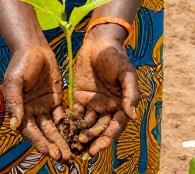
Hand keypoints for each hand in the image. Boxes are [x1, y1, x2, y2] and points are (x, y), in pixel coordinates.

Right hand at [2, 45, 69, 161]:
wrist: (34, 47)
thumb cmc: (20, 63)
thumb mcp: (14, 81)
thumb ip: (15, 102)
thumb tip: (14, 124)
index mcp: (20, 110)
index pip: (30, 131)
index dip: (39, 142)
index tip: (49, 152)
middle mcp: (32, 112)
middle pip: (44, 133)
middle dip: (53, 146)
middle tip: (65, 158)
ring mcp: (44, 107)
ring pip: (54, 128)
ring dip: (62, 140)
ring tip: (72, 153)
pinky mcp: (55, 101)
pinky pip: (63, 116)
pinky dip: (69, 127)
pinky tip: (77, 136)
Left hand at [72, 30, 140, 156]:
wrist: (99, 42)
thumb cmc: (116, 57)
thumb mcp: (126, 73)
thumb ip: (130, 94)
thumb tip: (132, 115)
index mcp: (120, 105)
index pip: (114, 126)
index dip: (106, 139)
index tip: (97, 148)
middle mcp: (106, 107)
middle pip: (99, 129)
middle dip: (91, 140)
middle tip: (82, 150)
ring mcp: (92, 103)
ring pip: (86, 124)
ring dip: (80, 134)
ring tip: (71, 145)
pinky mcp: (79, 97)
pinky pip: (74, 112)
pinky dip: (69, 122)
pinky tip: (62, 130)